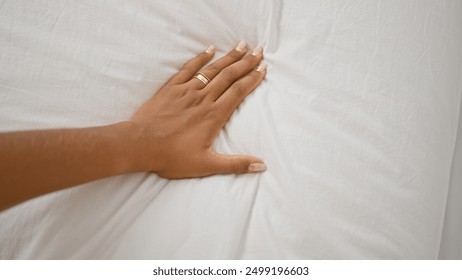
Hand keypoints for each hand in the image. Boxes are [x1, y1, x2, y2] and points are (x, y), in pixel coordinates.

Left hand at [129, 42, 266, 177]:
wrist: (140, 145)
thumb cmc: (172, 157)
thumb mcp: (207, 165)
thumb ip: (235, 164)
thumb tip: (262, 166)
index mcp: (214, 115)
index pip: (238, 92)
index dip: (253, 79)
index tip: (263, 69)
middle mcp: (203, 99)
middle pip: (229, 76)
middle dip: (246, 63)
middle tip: (259, 51)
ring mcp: (186, 91)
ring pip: (212, 70)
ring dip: (228, 57)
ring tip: (242, 46)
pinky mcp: (171, 89)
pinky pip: (189, 69)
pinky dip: (200, 58)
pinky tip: (209, 50)